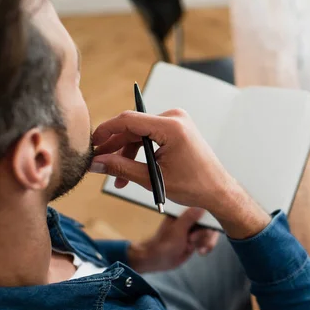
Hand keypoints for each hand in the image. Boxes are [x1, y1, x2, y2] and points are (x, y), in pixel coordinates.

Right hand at [91, 109, 270, 238]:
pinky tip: (130, 172)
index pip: (129, 120)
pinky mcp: (177, 129)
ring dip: (126, 153)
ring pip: (140, 133)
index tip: (91, 144)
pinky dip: (139, 152)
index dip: (106, 130)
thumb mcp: (153, 179)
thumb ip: (121, 168)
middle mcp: (175, 118)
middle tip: (97, 163)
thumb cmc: (193, 186)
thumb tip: (95, 163)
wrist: (218, 191)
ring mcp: (177, 122)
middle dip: (115, 147)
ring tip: (116, 178)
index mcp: (172, 127)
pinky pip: (150, 136)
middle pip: (133, 127)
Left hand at [127, 208, 219, 272]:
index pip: (203, 209)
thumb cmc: (164, 243)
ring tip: (193, 247)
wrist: (159, 260)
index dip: (208, 218)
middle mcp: (191, 219)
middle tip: (192, 239)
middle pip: (210, 222)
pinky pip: (208, 241)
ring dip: (205, 241)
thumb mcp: (177, 229)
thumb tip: (201, 207)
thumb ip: (189, 217)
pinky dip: (206, 247)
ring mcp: (195, 230)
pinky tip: (200, 251)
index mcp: (184, 212)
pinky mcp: (197, 239)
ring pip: (210, 232)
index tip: (205, 226)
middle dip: (204, 234)